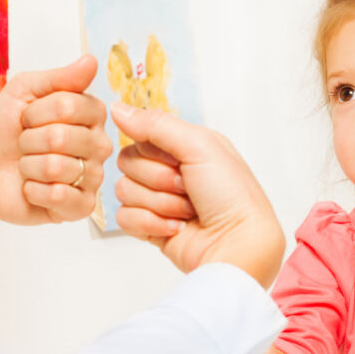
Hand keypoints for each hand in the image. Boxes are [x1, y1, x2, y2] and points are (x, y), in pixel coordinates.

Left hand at [0, 55, 112, 223]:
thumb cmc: (2, 129)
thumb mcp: (25, 91)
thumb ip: (60, 78)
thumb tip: (90, 60)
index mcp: (91, 116)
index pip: (72, 106)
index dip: (38, 112)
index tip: (28, 117)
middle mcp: (99, 146)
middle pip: (63, 137)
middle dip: (29, 140)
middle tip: (25, 144)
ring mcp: (91, 178)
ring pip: (58, 167)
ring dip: (28, 166)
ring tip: (27, 166)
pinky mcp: (79, 207)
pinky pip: (61, 197)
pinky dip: (34, 191)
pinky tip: (31, 188)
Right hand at [110, 103, 283, 287]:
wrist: (237, 244)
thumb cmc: (231, 195)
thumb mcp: (200, 146)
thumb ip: (156, 125)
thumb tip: (117, 109)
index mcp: (184, 146)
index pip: (140, 136)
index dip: (155, 152)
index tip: (181, 162)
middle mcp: (170, 171)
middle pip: (128, 163)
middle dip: (159, 179)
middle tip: (188, 189)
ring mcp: (159, 200)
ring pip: (124, 191)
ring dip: (159, 203)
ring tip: (188, 211)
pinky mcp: (151, 227)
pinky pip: (123, 217)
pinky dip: (151, 224)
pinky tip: (178, 228)